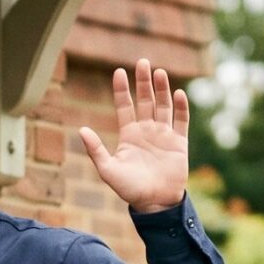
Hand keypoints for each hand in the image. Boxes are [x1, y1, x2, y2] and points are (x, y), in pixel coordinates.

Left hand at [78, 58, 188, 212]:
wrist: (154, 202)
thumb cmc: (129, 189)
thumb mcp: (108, 169)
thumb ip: (95, 149)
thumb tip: (81, 129)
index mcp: (129, 135)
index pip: (124, 106)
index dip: (122, 89)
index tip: (118, 71)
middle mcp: (146, 131)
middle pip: (145, 100)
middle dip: (143, 82)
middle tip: (142, 61)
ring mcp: (163, 135)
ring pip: (163, 106)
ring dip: (162, 89)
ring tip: (159, 72)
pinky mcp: (179, 142)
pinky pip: (181, 121)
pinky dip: (180, 107)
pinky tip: (178, 94)